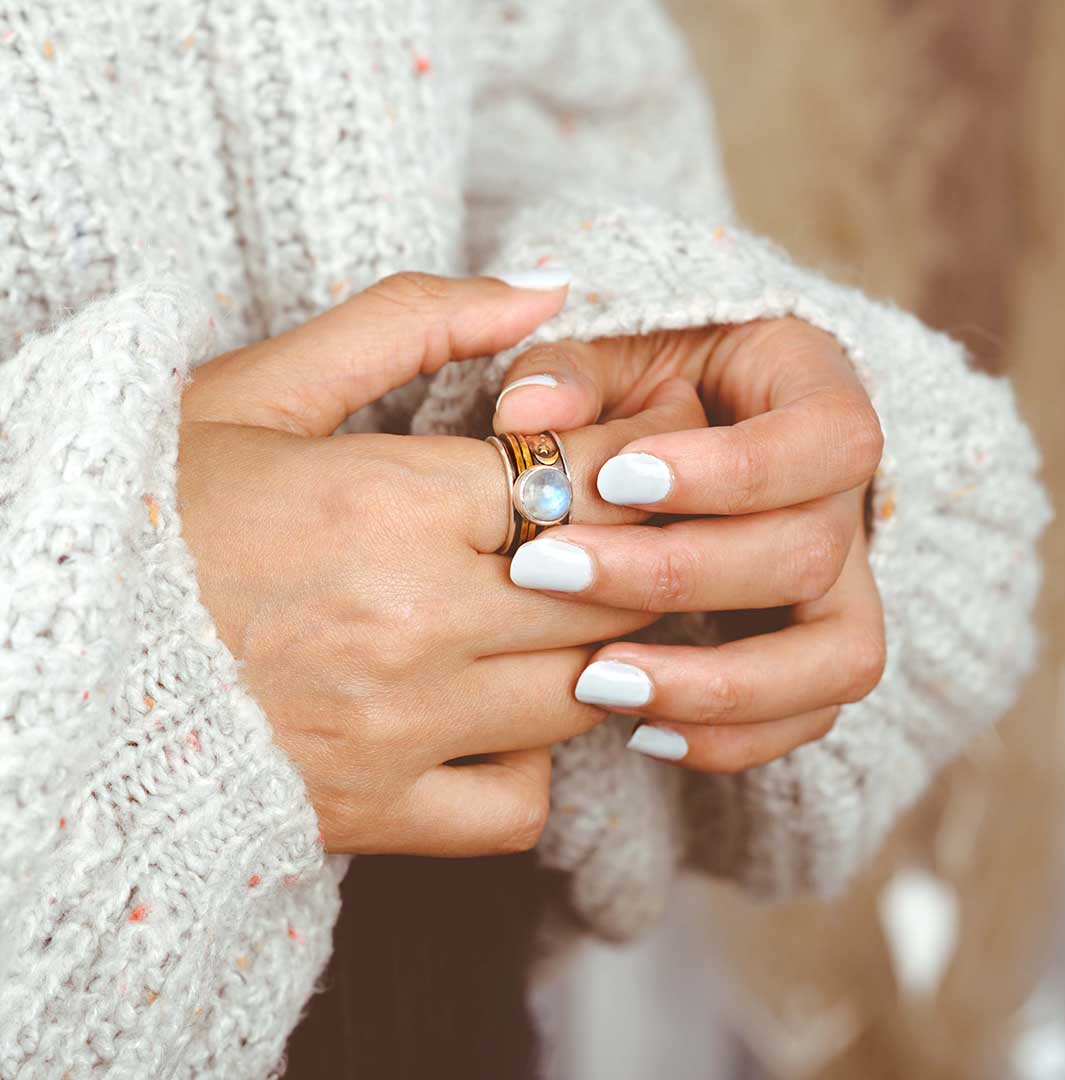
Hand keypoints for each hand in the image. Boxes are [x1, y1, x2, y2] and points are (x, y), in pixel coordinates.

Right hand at [179, 273, 704, 853]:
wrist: (47, 651)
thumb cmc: (152, 508)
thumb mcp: (260, 387)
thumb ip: (409, 323)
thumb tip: (543, 292)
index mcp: (384, 502)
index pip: (587, 480)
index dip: (635, 461)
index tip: (643, 452)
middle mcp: (408, 624)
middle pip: (609, 588)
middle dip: (636, 552)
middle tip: (621, 529)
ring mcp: (395, 730)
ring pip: (582, 692)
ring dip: (595, 647)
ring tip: (552, 611)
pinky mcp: (369, 812)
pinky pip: (516, 808)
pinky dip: (530, 765)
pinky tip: (492, 719)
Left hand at [494, 317, 885, 772]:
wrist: (686, 437)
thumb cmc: (647, 386)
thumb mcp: (613, 352)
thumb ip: (572, 371)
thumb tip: (526, 416)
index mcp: (820, 398)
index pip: (831, 439)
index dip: (734, 471)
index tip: (618, 480)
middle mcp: (848, 499)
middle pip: (809, 553)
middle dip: (675, 574)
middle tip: (552, 572)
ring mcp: (843, 584)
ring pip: (837, 658)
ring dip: (716, 683)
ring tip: (598, 681)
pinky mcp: (816, 651)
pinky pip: (812, 714)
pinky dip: (733, 738)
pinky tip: (640, 730)